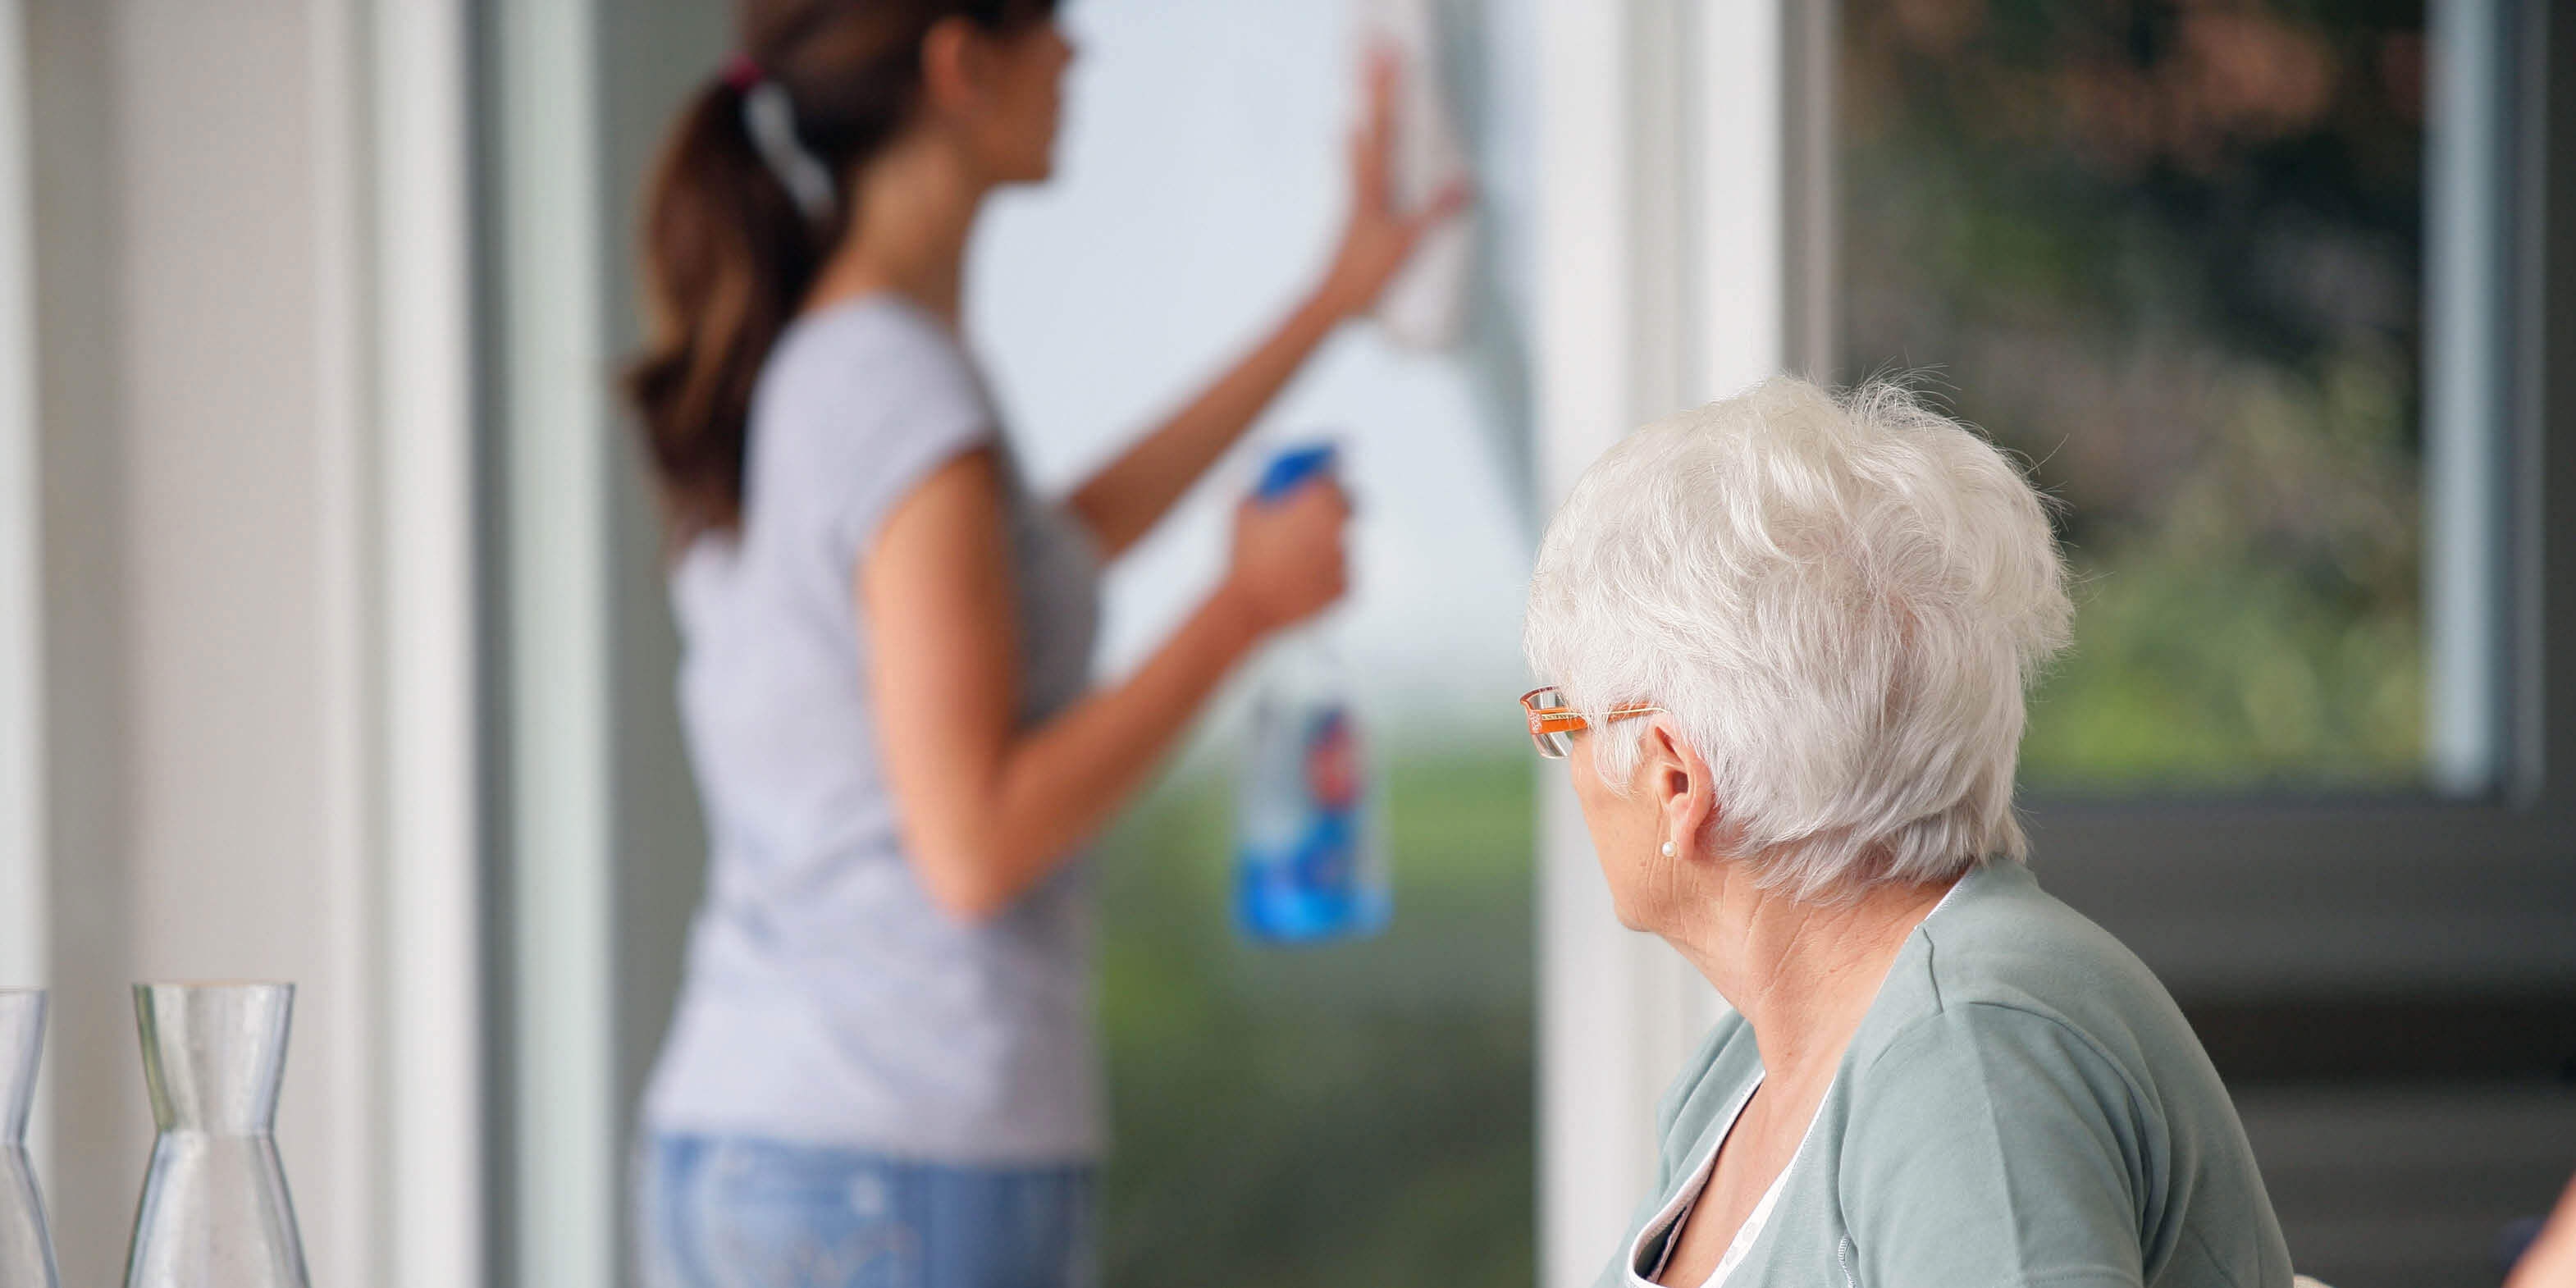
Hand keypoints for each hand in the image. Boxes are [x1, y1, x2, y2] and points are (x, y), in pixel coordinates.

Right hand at [1222, 478, 1350, 634]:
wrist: (1248, 605)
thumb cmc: (1244, 557)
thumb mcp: (1244, 507)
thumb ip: (1265, 485)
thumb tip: (1275, 478)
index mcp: (1319, 502)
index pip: (1334, 480)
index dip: (1324, 481)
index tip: (1320, 481)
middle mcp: (1339, 528)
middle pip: (1346, 509)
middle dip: (1332, 509)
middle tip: (1313, 516)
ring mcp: (1345, 560)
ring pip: (1339, 545)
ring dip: (1323, 547)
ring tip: (1290, 560)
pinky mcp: (1345, 589)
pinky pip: (1338, 575)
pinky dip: (1323, 576)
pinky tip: (1297, 581)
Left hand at [1312, 46, 1472, 321]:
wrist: (1332, 301)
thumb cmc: (1367, 273)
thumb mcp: (1408, 243)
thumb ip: (1436, 213)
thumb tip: (1465, 184)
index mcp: (1373, 187)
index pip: (1384, 130)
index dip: (1387, 96)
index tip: (1388, 63)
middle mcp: (1361, 186)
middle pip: (1370, 130)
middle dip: (1376, 96)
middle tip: (1374, 61)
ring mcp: (1357, 201)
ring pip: (1361, 150)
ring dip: (1365, 123)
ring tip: (1362, 100)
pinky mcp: (1357, 217)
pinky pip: (1359, 172)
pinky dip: (1358, 152)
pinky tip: (1355, 153)